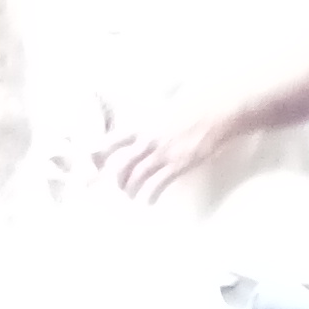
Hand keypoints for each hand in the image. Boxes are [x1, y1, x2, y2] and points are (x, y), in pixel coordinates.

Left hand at [103, 104, 239, 205]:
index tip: (95, 160)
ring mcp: (162, 153)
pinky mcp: (177, 165)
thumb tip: (148, 126)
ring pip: (137, 176)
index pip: (113, 139)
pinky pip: (158, 184)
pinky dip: (151, 195)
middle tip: (116, 185)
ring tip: (131, 196)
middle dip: (116, 177)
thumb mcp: (164, 109)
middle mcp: (147, 139)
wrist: (214, 112)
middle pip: (122, 162)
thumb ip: (152, 120)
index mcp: (143, 124)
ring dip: (132, 189)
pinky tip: (149, 201)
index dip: (101, 151)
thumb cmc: (193, 107)